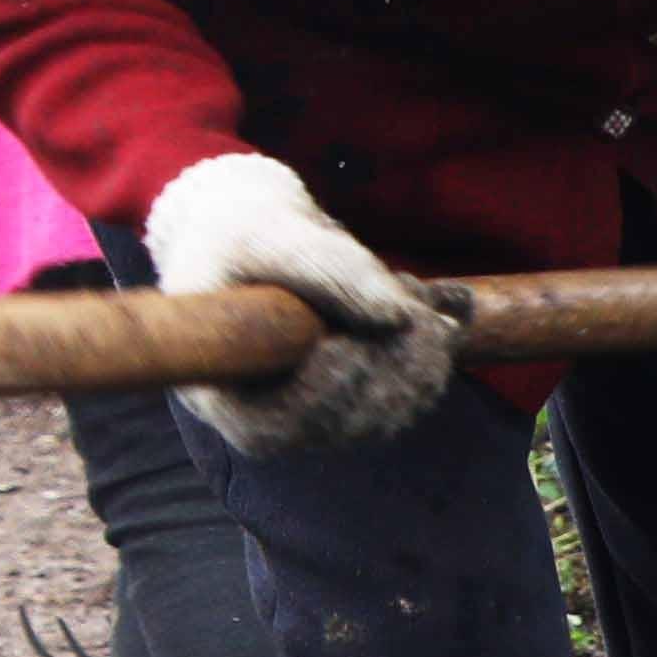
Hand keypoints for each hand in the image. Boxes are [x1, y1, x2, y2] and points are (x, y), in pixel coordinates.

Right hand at [144, 149, 456, 453]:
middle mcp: (271, 415)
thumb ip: (325, 267)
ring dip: (420, 356)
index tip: (346, 348)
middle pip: (345, 424)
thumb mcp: (266, 233)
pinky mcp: (359, 392)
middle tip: (412, 311)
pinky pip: (412, 390)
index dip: (319, 399)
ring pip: (389, 412)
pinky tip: (433, 302)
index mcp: (222, 393)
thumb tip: (398, 315)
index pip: (273, 429)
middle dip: (389, 370)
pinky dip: (433, 346)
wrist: (251, 228)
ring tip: (413, 293)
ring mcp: (319, 410)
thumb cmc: (235, 231)